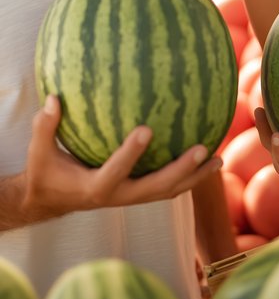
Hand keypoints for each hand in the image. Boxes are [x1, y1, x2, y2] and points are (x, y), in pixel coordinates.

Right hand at [22, 95, 222, 221]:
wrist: (51, 201)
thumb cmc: (46, 172)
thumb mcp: (39, 152)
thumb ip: (45, 127)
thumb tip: (53, 98)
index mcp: (94, 188)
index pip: (115, 171)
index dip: (130, 154)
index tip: (146, 129)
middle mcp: (117, 197)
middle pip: (156, 189)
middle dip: (180, 170)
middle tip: (202, 148)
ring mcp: (130, 198)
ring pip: (168, 192)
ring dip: (194, 177)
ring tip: (218, 158)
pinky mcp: (137, 194)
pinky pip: (166, 187)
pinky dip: (187, 175)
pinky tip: (205, 158)